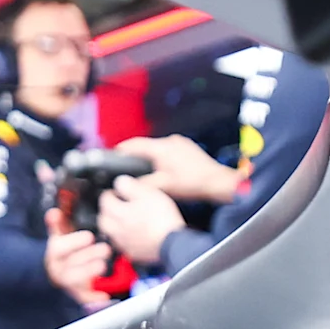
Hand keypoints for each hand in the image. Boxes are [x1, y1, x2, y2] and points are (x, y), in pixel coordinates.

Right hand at [43, 216, 115, 308]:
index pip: (60, 248)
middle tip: (106, 249)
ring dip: (90, 272)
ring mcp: (67, 283)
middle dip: (89, 256)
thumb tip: (53, 212)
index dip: (74, 242)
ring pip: (76, 280)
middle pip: (72, 264)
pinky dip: (93, 299)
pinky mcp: (76, 294)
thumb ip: (57, 224)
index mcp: (55, 253)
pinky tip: (104, 296)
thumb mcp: (59, 236)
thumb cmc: (63, 252)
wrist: (55, 273)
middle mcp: (59, 269)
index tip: (89, 236)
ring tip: (103, 265)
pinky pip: (83, 298)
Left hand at [94, 174, 189, 266]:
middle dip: (107, 211)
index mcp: (118, 213)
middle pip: (103, 219)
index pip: (105, 199)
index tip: (116, 191)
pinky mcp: (133, 253)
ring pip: (110, 233)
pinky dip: (124, 238)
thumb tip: (119, 182)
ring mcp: (124, 243)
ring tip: (123, 220)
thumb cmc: (162, 218)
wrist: (173, 242)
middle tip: (116, 205)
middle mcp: (117, 230)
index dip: (110, 193)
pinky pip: (122, 245)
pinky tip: (133, 234)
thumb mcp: (147, 193)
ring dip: (113, 225)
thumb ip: (129, 186)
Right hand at [114, 133, 242, 202]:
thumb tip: (127, 185)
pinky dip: (163, 157)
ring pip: (158, 147)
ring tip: (147, 169)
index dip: (121, 149)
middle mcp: (170, 141)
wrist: (216, 182)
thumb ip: (142, 184)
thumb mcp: (162, 187)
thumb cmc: (193, 183)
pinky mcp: (187, 147)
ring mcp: (180, 143)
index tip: (113, 154)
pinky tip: (165, 169)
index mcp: (160, 148)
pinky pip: (169, 149)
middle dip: (136, 155)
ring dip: (151, 156)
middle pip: (145, 145)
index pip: (134, 144)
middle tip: (128, 166)